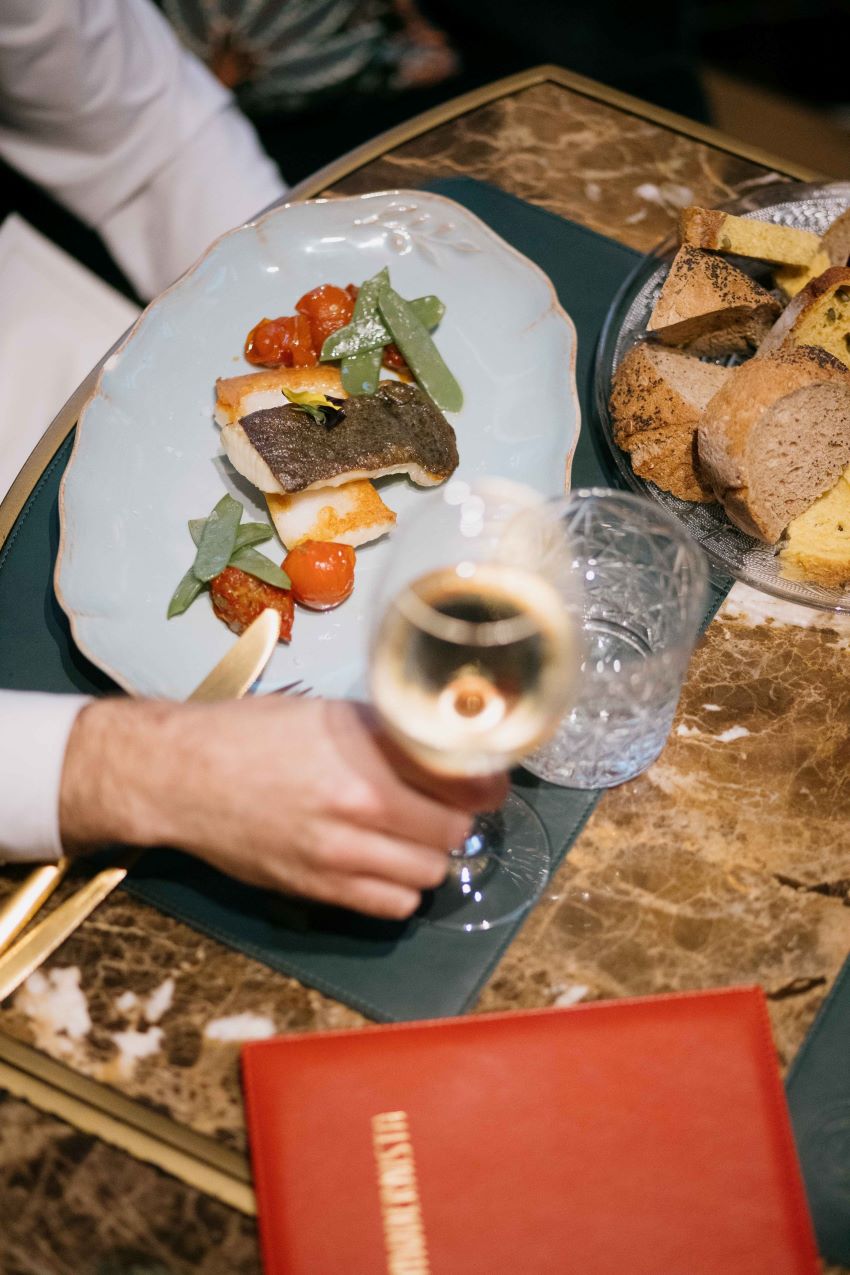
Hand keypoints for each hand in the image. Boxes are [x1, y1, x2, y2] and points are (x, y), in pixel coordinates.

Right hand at [59, 696, 507, 919]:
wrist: (181, 777)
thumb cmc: (249, 734)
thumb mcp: (325, 714)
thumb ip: (385, 734)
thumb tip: (440, 744)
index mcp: (366, 759)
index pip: (464, 787)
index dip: (482, 786)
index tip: (483, 782)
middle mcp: (359, 810)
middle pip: (452, 835)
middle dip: (454, 821)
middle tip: (441, 807)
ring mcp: (338, 857)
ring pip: (427, 876)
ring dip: (428, 858)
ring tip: (410, 838)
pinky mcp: (317, 890)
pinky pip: (391, 907)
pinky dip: (401, 890)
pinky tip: (386, 867)